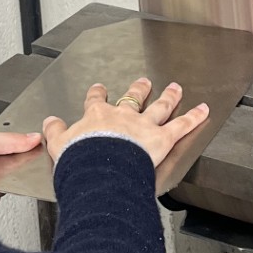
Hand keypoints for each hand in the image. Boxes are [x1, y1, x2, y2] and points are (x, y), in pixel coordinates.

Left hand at [0, 130, 40, 216]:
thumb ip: (7, 141)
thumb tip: (32, 138)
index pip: (1, 146)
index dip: (16, 145)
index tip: (32, 143)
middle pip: (5, 165)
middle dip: (14, 162)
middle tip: (24, 156)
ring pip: (3, 182)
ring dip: (7, 176)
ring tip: (5, 169)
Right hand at [41, 79, 208, 168]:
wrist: (99, 170)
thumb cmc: (81, 160)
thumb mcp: (59, 145)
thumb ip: (55, 132)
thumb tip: (48, 123)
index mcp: (97, 117)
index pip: (97, 101)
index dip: (99, 94)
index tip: (99, 89)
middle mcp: (123, 117)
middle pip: (132, 98)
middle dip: (138, 89)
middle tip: (142, 82)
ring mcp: (144, 126)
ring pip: (159, 107)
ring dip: (169, 96)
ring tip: (175, 88)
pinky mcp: (161, 138)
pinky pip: (181, 125)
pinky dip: (194, 117)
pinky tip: (204, 110)